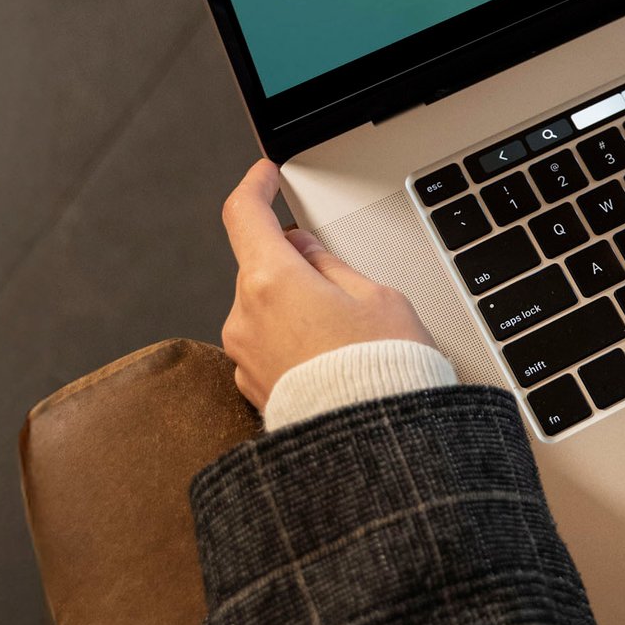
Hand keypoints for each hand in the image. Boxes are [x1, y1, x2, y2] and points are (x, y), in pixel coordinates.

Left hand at [221, 159, 434, 410]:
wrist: (371, 448)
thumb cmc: (382, 368)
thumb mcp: (376, 296)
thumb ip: (331, 263)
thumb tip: (304, 247)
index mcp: (272, 281)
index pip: (243, 214)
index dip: (254, 186)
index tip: (266, 176)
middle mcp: (244, 316)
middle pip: (262, 267)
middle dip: (297, 266)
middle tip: (348, 284)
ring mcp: (243, 355)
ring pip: (265, 309)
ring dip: (297, 308)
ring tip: (349, 336)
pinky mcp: (252, 387)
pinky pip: (269, 346)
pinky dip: (295, 343)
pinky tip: (333, 361)